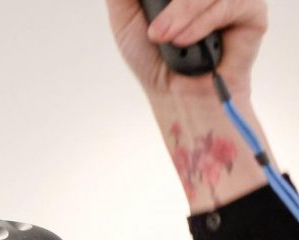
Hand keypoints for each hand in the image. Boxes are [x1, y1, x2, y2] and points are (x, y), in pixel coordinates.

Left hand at [105, 0, 267, 98]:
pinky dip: (204, 22)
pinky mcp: (251, 11)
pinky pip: (231, 4)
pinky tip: (187, 40)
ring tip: (166, 38)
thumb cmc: (154, 59)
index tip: (150, 14)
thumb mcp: (125, 19)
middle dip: (175, 5)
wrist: (176, 94)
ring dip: (184, 13)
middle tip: (155, 31)